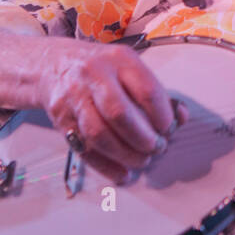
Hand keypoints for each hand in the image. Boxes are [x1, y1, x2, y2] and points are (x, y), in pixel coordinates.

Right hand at [36, 39, 187, 183]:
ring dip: (125, 155)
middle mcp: (94, 75)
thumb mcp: (129, 68)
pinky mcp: (61, 119)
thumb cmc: (102, 69)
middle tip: (157, 148)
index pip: (146, 91)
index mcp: (120, 60)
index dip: (162, 116)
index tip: (168, 129)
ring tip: (142, 161)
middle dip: (143, 139)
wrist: (53, 64)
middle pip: (120, 114)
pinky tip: (122, 174)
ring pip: (99, 134)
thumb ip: (157, 93)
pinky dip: (105, 166)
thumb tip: (181, 117)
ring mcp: (74, 97)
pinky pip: (84, 148)